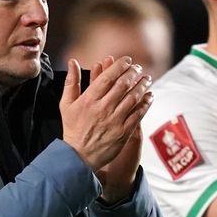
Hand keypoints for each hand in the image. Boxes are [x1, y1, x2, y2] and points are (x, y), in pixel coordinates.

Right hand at [59, 56, 152, 185]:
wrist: (78, 156)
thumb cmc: (73, 128)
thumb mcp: (66, 104)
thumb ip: (71, 81)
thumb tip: (72, 62)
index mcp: (89, 99)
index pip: (108, 76)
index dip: (120, 65)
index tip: (127, 61)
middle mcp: (103, 108)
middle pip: (123, 84)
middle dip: (134, 73)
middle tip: (139, 68)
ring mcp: (115, 120)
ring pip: (133, 97)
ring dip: (142, 85)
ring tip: (147, 79)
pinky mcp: (124, 132)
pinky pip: (138, 114)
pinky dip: (146, 103)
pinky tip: (149, 96)